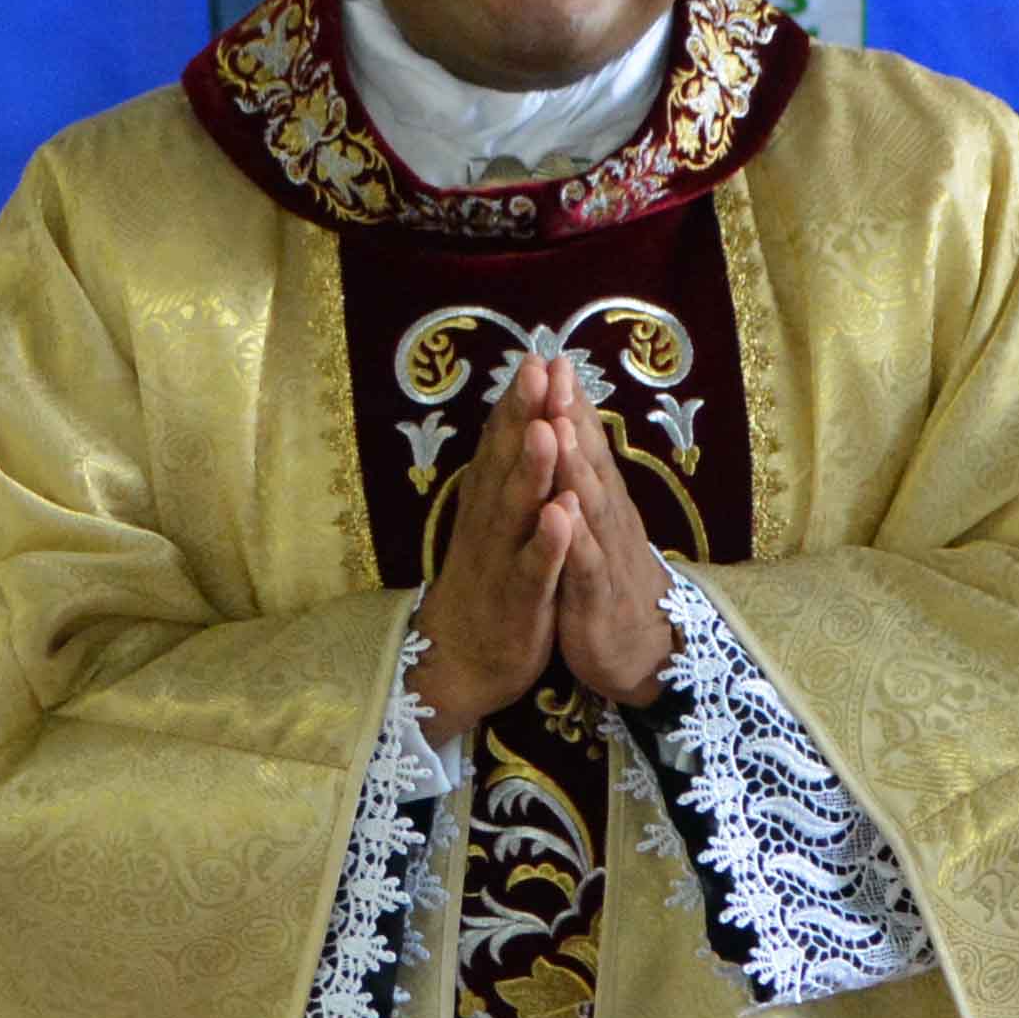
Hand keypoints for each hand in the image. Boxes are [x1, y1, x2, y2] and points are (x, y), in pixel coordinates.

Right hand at [412, 357, 591, 743]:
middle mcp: (490, 525)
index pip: (502, 443)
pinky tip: (561, 514)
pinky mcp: (519, 603)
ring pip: (517, 510)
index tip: (536, 354)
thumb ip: (505, 477)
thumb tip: (517, 423)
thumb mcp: (494, 526)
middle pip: (505, 462)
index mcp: (489, 504)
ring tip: (547, 427)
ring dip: (532, 468)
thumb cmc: (487, 587)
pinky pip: (534, 570)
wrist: (457, 663)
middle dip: (523, 415)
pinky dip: (547, 542)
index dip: (518, 401)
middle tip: (537, 367)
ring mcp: (502, 563)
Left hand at [543, 394, 676, 706]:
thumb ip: (587, 474)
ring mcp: (604, 554)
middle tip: (554, 370)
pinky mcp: (596, 595)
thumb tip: (570, 422)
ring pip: (590, 503)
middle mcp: (608, 517)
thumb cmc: (611, 579)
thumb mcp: (598, 522)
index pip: (584, 441)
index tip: (551, 355)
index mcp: (601, 499)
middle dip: (569, 415)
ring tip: (557, 425)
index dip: (568, 401)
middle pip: (589, 459)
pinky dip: (575, 535)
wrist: (645, 650)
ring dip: (574, 463)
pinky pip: (584, 562)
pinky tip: (565, 511)